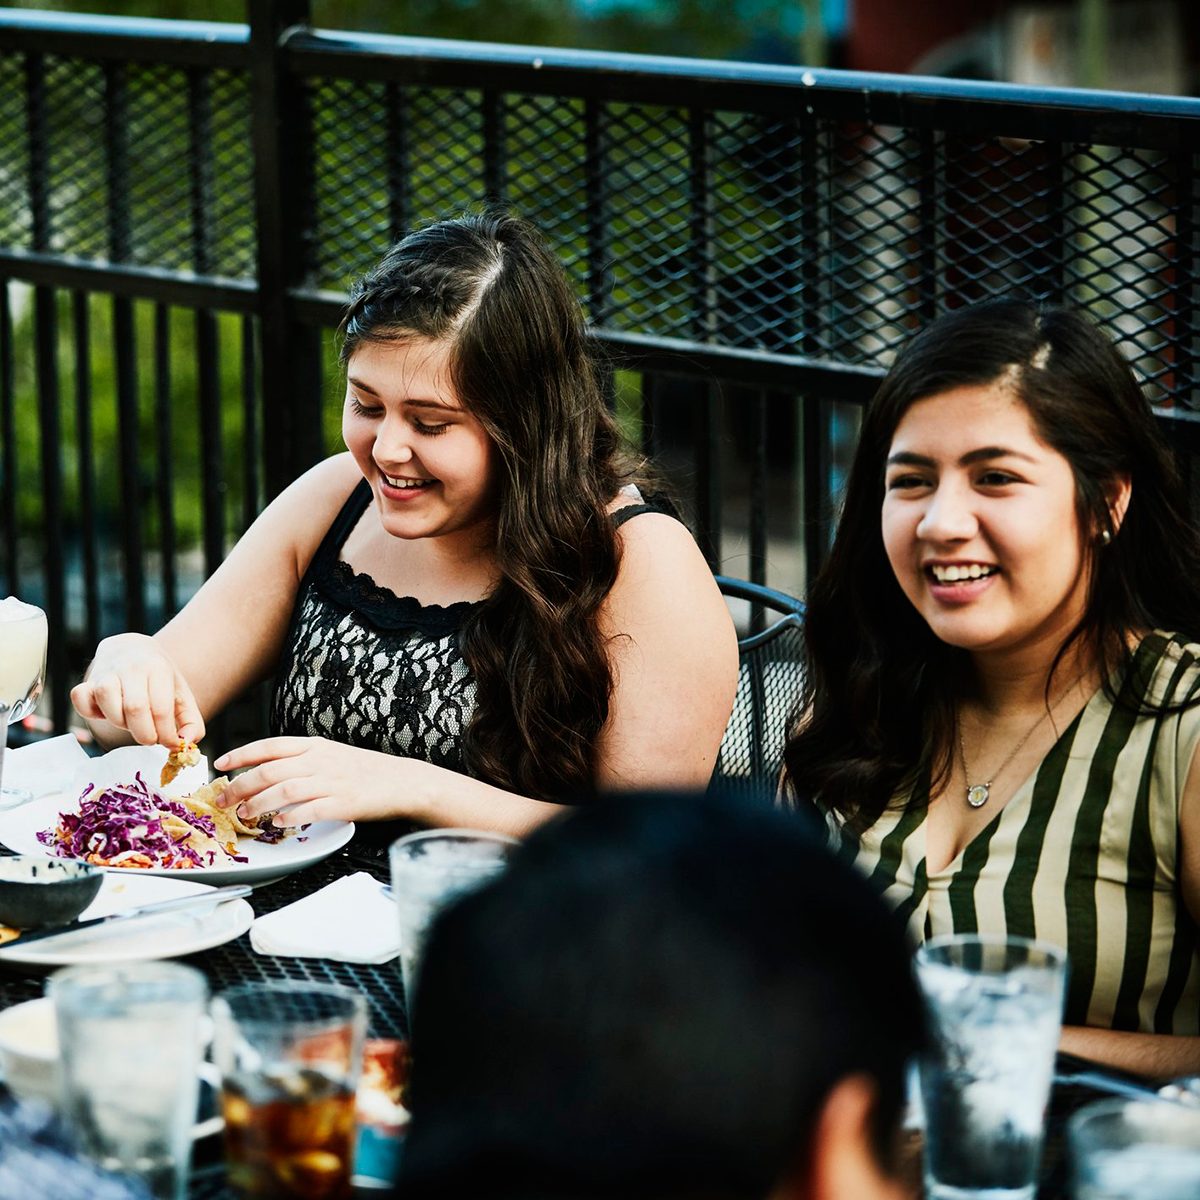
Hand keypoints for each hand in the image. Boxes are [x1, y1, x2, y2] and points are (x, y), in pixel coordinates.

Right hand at [70, 633, 204, 746]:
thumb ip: (191, 722)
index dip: (166, 734)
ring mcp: (105, 673)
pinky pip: (80, 699)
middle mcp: (130, 667)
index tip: (169, 743)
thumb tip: (186, 742)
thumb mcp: (182, 696)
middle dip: (145, 733)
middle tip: (151, 738)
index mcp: (158, 668)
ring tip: (131, 722)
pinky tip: (105, 713)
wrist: (132, 650)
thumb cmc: (159, 680)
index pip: (161, 708)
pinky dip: (90, 712)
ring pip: (108, 702)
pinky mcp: (86, 682)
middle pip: (135, 708)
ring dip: (120, 723)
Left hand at [213, 736, 421, 825]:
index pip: (270, 746)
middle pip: (270, 771)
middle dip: (240, 786)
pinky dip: (292, 817)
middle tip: (224, 800)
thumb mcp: (331, 754)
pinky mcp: (344, 803)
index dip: (241, 754)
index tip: (220, 765)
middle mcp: (320, 761)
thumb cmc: (364, 770)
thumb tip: (265, 770)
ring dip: (260, 804)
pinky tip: (279, 824)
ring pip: (285, 790)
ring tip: (245, 815)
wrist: (401, 781)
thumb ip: (302, 759)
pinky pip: (311, 810)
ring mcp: (332, 782)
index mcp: (315, 746)